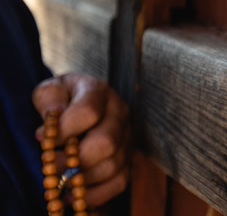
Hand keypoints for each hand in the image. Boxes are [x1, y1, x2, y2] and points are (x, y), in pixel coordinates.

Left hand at [32, 73, 129, 206]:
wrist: (77, 102)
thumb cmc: (60, 99)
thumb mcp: (49, 89)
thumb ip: (49, 97)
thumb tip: (55, 114)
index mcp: (99, 92)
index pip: (88, 112)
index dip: (64, 130)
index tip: (40, 138)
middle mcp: (119, 112)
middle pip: (105, 142)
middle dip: (74, 161)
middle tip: (49, 168)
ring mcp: (126, 136)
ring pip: (112, 165)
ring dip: (82, 179)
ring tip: (59, 183)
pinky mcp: (128, 157)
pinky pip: (119, 181)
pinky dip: (96, 194)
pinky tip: (74, 195)